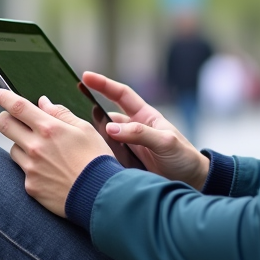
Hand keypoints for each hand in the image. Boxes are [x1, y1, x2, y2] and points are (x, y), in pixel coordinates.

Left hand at [0, 90, 112, 216]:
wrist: (99, 195)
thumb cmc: (96, 159)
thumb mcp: (85, 129)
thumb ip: (61, 113)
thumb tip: (43, 102)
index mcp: (50, 129)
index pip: (18, 106)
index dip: (4, 97)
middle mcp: (36, 147)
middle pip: (4, 125)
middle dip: (5, 118)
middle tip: (13, 119)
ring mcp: (31, 168)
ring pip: (13, 149)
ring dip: (22, 145)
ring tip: (45, 152)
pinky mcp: (30, 186)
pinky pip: (23, 171)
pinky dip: (32, 167)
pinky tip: (50, 171)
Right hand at [82, 72, 209, 189]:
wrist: (191, 183)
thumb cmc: (183, 157)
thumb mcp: (165, 142)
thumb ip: (140, 134)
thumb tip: (111, 129)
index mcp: (144, 117)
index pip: (121, 95)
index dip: (104, 84)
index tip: (86, 77)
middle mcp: (133, 129)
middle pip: (105, 117)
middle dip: (89, 114)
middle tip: (69, 115)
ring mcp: (127, 146)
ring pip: (103, 138)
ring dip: (92, 138)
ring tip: (75, 139)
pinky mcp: (124, 163)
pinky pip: (106, 156)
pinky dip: (97, 155)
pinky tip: (86, 158)